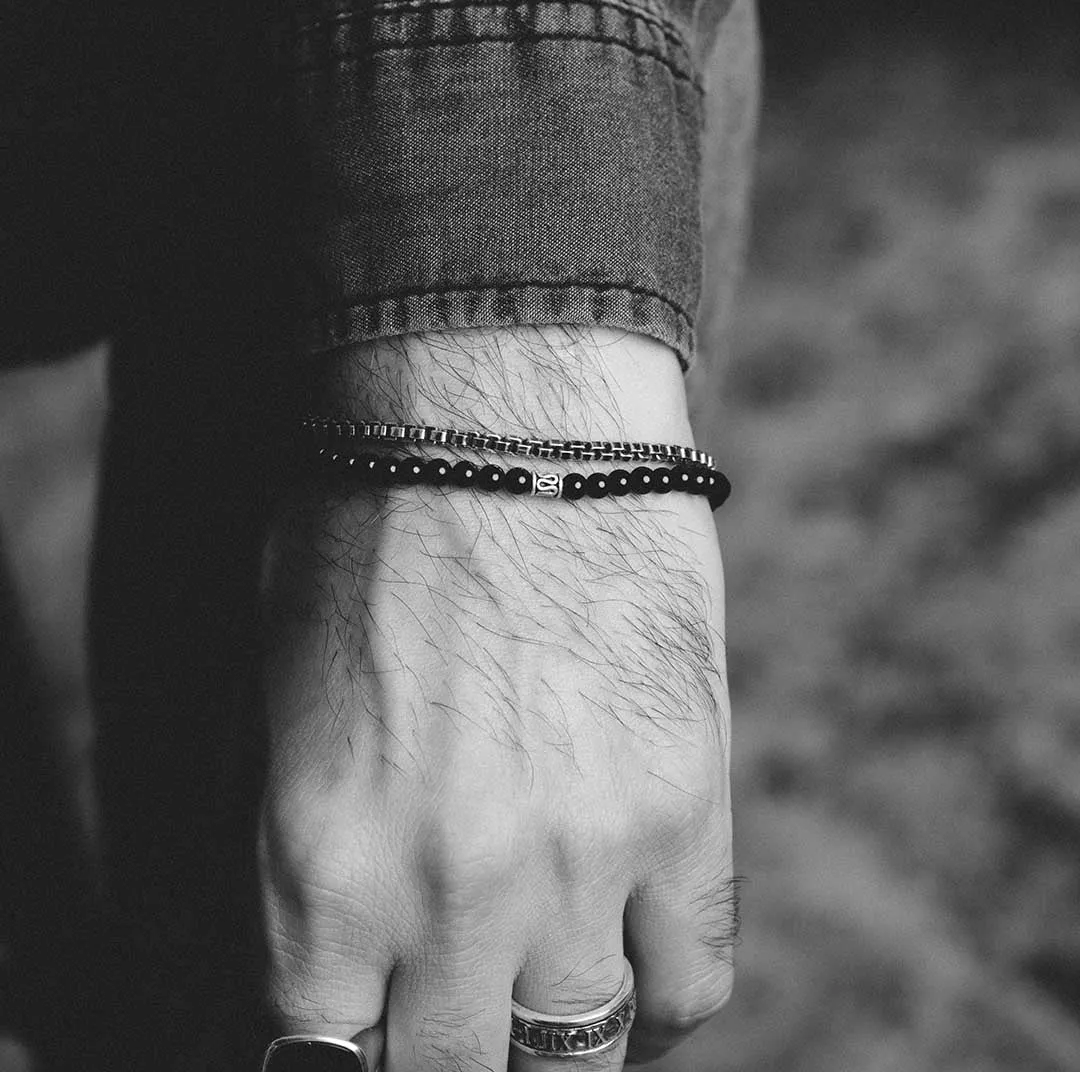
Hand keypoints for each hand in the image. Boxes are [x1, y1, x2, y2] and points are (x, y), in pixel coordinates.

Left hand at [257, 329, 736, 1070]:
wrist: (505, 413)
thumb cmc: (370, 535)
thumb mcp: (278, 702)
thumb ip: (293, 857)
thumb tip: (318, 964)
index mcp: (320, 862)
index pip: (323, 1071)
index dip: (347, 1070)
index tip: (371, 1045)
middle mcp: (450, 889)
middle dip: (448, 1062)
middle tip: (453, 1020)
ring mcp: (583, 856)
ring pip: (576, 1054)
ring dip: (551, 1040)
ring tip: (539, 993)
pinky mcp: (688, 805)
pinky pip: (691, 984)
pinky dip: (656, 1005)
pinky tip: (628, 969)